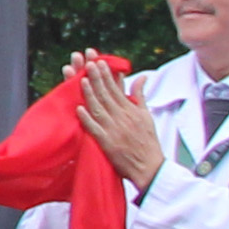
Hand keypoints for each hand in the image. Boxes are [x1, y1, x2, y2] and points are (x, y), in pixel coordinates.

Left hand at [75, 59, 163, 188]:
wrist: (150, 167)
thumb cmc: (148, 141)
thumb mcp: (146, 115)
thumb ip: (140, 95)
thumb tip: (142, 76)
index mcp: (131, 110)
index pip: (117, 89)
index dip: (107, 75)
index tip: (99, 62)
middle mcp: (122, 117)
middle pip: (107, 94)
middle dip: (97, 78)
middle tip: (88, 64)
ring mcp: (114, 129)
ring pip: (99, 108)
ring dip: (90, 94)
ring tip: (81, 80)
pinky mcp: (107, 143)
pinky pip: (95, 129)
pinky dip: (87, 119)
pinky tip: (78, 109)